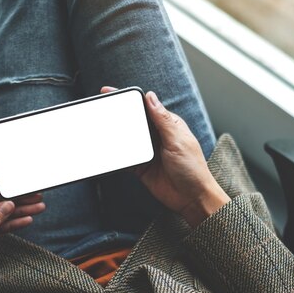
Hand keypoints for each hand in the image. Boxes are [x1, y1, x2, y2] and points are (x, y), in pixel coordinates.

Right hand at [101, 87, 229, 226]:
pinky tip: (108, 149)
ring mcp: (148, 151)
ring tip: (101, 127)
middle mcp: (157, 136)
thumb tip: (150, 97)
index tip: (113, 93)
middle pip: (134, 121)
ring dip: (116, 134)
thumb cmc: (192, 168)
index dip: (130, 99)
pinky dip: (117, 153)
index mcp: (168, 125)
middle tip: (101, 108)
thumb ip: (162, 119)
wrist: (191, 199)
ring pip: (127, 138)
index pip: (147, 107)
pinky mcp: (141, 166)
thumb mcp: (177, 140)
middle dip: (118, 115)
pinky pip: (125, 157)